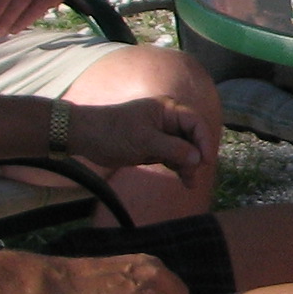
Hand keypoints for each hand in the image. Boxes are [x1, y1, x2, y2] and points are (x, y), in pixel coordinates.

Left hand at [62, 96, 212, 182]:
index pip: (195, 123)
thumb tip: (198, 158)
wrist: (86, 138)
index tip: (206, 161)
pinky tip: (183, 179)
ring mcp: (161, 134)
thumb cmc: (114, 133)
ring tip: (189, 183)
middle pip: (192, 138)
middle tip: (192, 175)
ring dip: (188, 165)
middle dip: (195, 156)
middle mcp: (168, 120)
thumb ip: (173, 149)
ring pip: (184, 150)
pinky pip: (173, 157)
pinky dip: (178, 167)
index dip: (204, 141)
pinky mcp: (154, 148)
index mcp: (167, 110)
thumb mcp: (145, 141)